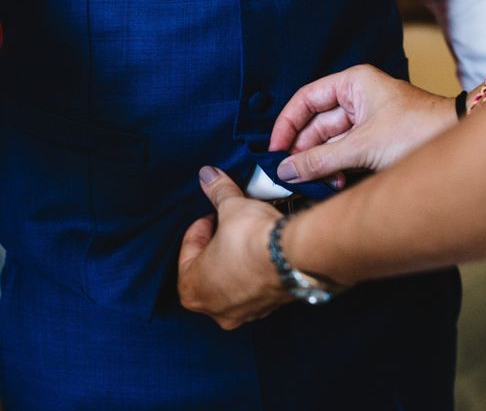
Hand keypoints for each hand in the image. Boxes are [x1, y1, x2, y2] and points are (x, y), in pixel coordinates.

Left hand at [178, 166, 292, 329]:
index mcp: (191, 288)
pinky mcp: (270, 308)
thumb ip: (217, 192)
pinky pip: (256, 288)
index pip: (188, 252)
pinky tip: (266, 253)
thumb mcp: (231, 208)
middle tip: (228, 225)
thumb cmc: (252, 239)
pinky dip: (257, 272)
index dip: (201, 227)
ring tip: (248, 237)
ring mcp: (244, 313)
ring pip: (233, 282)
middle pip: (209, 270)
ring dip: (237, 260)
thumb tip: (208, 175)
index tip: (212, 215)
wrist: (294, 256)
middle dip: (217, 246)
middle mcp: (214, 308)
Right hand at [269, 64, 455, 183]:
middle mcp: (357, 98)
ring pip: (330, 142)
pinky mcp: (375, 140)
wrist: (459, 141)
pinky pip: (345, 152)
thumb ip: (320, 160)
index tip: (274, 149)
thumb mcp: (361, 146)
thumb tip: (285, 170)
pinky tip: (335, 182)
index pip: (306, 100)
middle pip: (316, 124)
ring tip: (317, 182)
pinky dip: (337, 167)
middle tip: (289, 174)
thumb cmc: (417, 131)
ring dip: (321, 163)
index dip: (287, 124)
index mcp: (352, 85)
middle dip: (303, 150)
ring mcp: (367, 121)